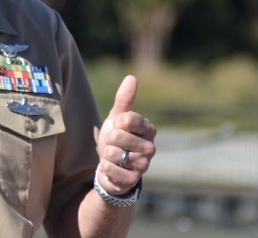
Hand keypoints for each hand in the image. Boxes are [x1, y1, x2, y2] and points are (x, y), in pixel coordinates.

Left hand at [96, 75, 156, 194]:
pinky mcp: (134, 180)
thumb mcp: (117, 118)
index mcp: (149, 129)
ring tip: (114, 157)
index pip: (126, 118)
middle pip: (118, 135)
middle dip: (109, 140)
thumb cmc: (117, 139)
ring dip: (107, 155)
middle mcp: (151, 147)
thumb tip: (132, 77)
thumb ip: (124, 100)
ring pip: (113, 153)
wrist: (112, 168)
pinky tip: (112, 168)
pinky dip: (106, 168)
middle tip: (114, 144)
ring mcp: (144, 165)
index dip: (115, 122)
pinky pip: (110, 169)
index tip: (117, 127)